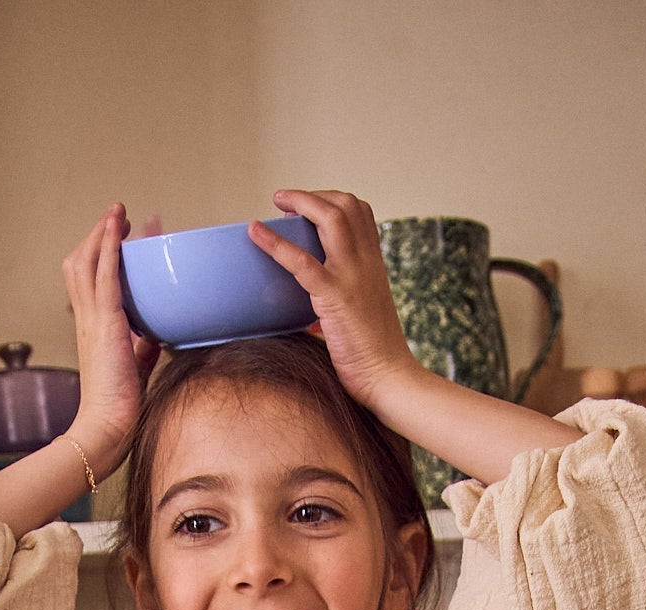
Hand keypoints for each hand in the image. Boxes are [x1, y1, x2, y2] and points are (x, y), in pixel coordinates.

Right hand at [62, 204, 160, 478]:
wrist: (108, 427)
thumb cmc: (120, 406)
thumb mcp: (135, 366)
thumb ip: (142, 347)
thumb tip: (158, 334)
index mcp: (92, 329)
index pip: (89, 281)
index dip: (100, 255)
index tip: (119, 238)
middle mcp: (86, 319)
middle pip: (81, 263)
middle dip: (98, 237)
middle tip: (120, 219)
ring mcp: (93, 319)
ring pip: (88, 262)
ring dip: (103, 233)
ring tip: (119, 213)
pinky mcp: (105, 323)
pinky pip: (104, 274)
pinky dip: (109, 246)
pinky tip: (117, 225)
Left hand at [248, 190, 417, 417]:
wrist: (390, 379)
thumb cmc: (375, 359)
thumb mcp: (362, 321)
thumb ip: (341, 311)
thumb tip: (315, 323)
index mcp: (374, 265)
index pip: (361, 213)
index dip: (334, 201)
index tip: (310, 207)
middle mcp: (367, 262)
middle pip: (346, 205)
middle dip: (313, 195)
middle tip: (286, 201)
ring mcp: (352, 276)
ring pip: (331, 217)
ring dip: (300, 202)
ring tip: (277, 202)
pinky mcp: (335, 297)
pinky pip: (301, 261)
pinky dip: (275, 243)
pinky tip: (255, 232)